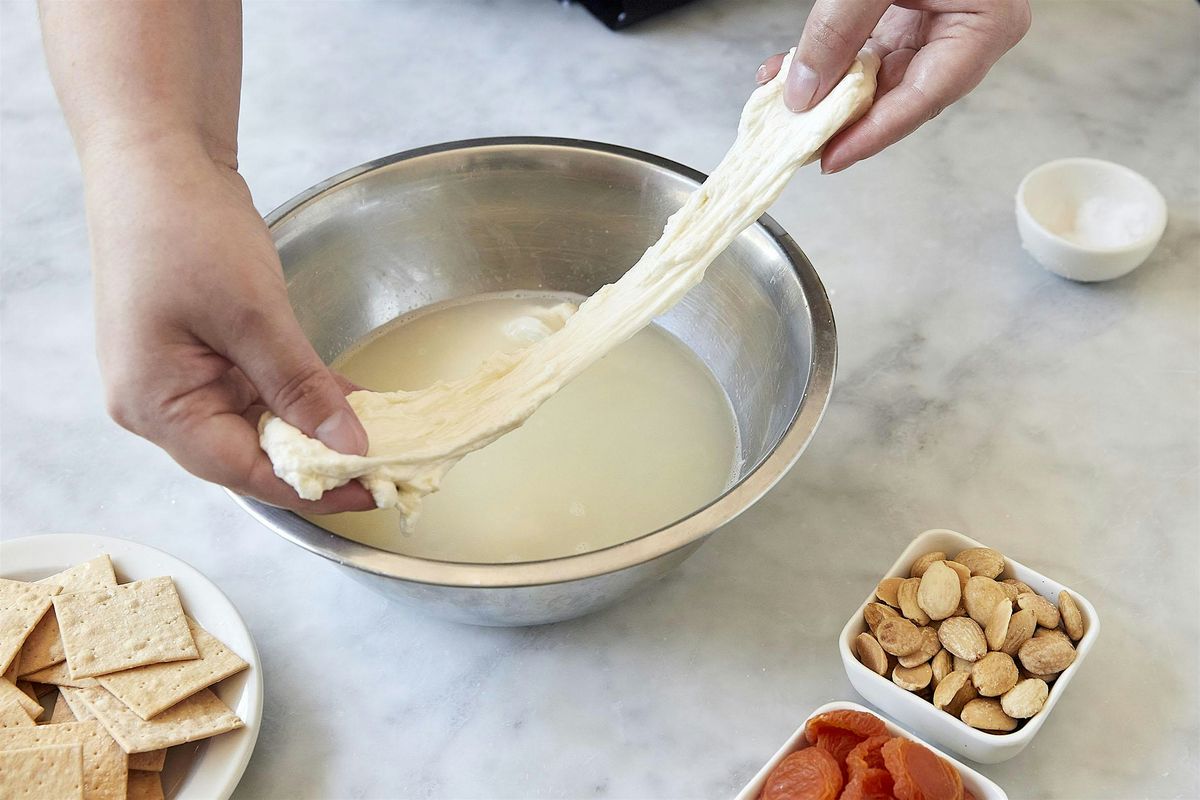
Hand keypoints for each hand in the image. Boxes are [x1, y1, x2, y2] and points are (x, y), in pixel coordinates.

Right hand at [83, 135, 374, 512]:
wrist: (157, 156)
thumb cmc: (183, 227)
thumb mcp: (251, 313)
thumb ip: (300, 387)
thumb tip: (349, 445)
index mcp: (154, 405)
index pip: (243, 473)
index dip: (313, 488)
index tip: (372, 492)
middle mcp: (161, 403)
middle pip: (251, 455)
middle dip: (320, 462)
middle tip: (389, 465)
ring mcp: (181, 378)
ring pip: (261, 425)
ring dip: (318, 430)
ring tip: (382, 438)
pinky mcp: (204, 353)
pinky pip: (261, 391)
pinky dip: (305, 397)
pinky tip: (353, 403)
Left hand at [758, 0, 1029, 172]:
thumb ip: (838, 29)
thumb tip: (803, 91)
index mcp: (986, 24)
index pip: (922, 99)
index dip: (871, 134)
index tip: (828, 157)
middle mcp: (970, 30)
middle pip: (900, 95)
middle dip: (842, 116)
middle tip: (796, 139)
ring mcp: (944, 21)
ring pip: (881, 77)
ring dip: (830, 91)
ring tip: (784, 104)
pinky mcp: (917, 11)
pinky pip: (873, 49)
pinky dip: (835, 61)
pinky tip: (796, 72)